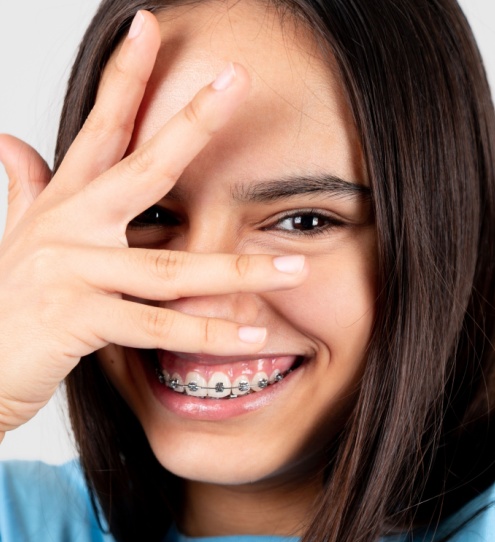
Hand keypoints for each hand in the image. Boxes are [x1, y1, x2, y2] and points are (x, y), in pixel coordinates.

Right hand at [0, 11, 306, 438]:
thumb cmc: (6, 303)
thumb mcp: (18, 237)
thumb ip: (26, 187)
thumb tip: (10, 140)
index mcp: (64, 204)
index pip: (98, 127)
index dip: (123, 76)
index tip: (150, 28)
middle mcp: (70, 229)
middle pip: (142, 168)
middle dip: (192, 124)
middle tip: (237, 82)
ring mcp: (73, 272)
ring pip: (170, 268)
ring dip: (239, 270)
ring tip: (295, 268)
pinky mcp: (78, 320)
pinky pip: (156, 328)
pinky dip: (206, 334)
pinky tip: (252, 335)